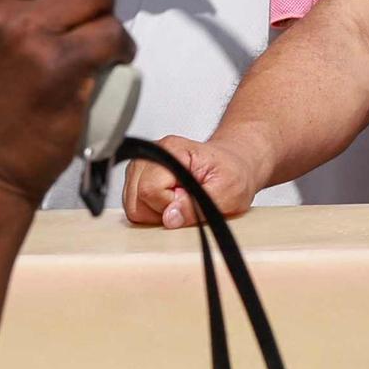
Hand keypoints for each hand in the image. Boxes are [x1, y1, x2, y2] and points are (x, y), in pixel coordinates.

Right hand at [121, 132, 265, 228]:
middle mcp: (152, 154)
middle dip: (160, 211)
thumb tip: (169, 218)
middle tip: (186, 202)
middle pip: (136, 199)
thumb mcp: (228, 193)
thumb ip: (198, 207)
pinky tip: (171, 202)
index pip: (150, 189)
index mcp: (171, 150)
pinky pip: (135, 205)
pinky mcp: (141, 177)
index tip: (190, 200)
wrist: (235, 163)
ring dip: (156, 211)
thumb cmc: (233, 173)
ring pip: (132, 205)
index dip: (169, 205)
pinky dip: (152, 211)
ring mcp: (144, 165)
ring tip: (180, 201)